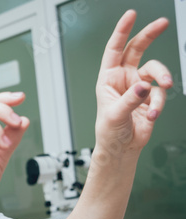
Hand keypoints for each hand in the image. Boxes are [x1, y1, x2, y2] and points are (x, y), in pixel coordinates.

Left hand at [95, 10, 172, 157]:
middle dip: (149, 35)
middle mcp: (123, 79)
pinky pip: (161, 93)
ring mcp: (138, 87)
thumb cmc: (109, 132)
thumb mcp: (115, 115)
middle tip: (163, 23)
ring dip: (162, 77)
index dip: (121, 31)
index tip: (131, 15)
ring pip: (155, 71)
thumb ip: (130, 100)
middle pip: (137, 50)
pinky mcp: (151, 98)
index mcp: (108, 79)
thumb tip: (144, 87)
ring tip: (164, 87)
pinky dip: (159, 103)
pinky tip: (152, 115)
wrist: (121, 149)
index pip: (114, 50)